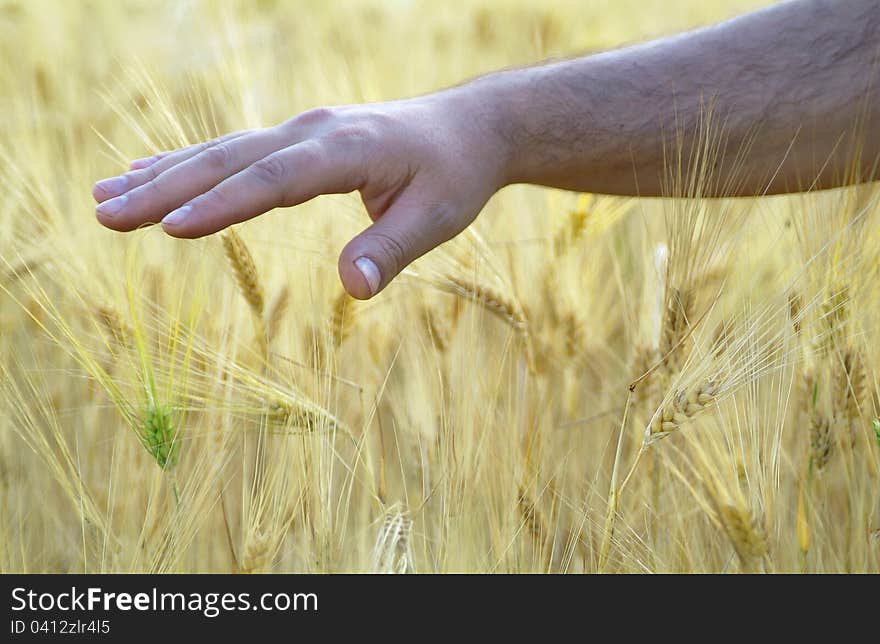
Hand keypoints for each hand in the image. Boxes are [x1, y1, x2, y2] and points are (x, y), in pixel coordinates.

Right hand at [93, 91, 507, 298]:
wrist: (469, 128)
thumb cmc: (455, 174)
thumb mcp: (439, 217)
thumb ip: (392, 250)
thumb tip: (352, 290)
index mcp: (347, 149)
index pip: (275, 179)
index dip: (223, 203)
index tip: (169, 226)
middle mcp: (313, 132)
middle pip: (230, 160)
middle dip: (165, 188)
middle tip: (104, 214)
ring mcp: (302, 131)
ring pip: (222, 151)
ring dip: (164, 173)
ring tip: (105, 195)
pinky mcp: (297, 139)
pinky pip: (235, 151)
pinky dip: (190, 164)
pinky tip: (151, 172)